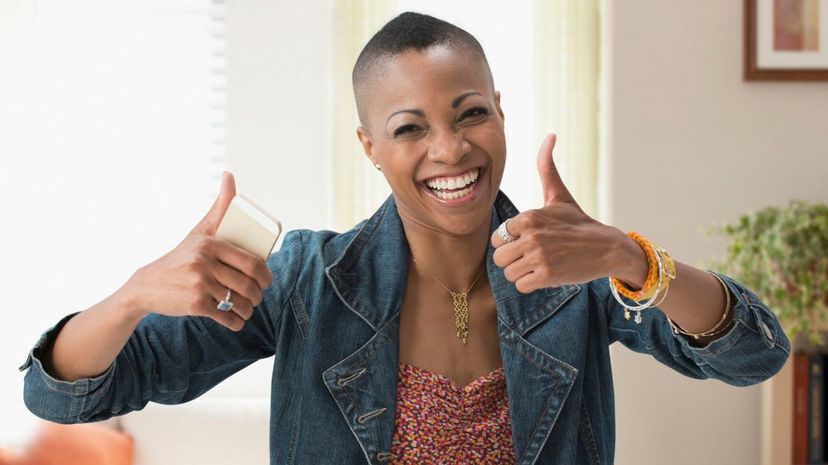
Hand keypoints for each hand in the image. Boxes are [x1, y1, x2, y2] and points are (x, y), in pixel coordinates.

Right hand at [122, 171, 272, 330]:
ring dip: (248, 310)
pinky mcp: (195, 303)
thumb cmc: (181, 257)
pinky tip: (237, 322)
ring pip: (238, 301)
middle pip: (247, 283)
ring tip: (247, 309)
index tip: (266, 281)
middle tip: (257, 297)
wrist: (147, 285)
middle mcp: (205, 262)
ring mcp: (200, 283)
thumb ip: (219, 207)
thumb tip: (229, 175)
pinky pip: (225, 316)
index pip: (251, 262)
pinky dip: (235, 323)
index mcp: (210, 243)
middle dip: (258, 295)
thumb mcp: (199, 231)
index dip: (265, 275)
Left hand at [490, 134, 624, 292]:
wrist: (606, 248)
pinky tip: (543, 275)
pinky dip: (529, 284)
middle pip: (499, 257)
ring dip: (521, 273)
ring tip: (538, 265)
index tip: (528, 240)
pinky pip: (520, 285)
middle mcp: (531, 236)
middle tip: (530, 257)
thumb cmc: (577, 222)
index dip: (510, 241)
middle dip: (512, 259)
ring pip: (507, 272)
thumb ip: (547, 167)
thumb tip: (550, 135)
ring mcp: (538, 257)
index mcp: (528, 216)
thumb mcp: (559, 195)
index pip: (497, 236)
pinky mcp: (546, 276)